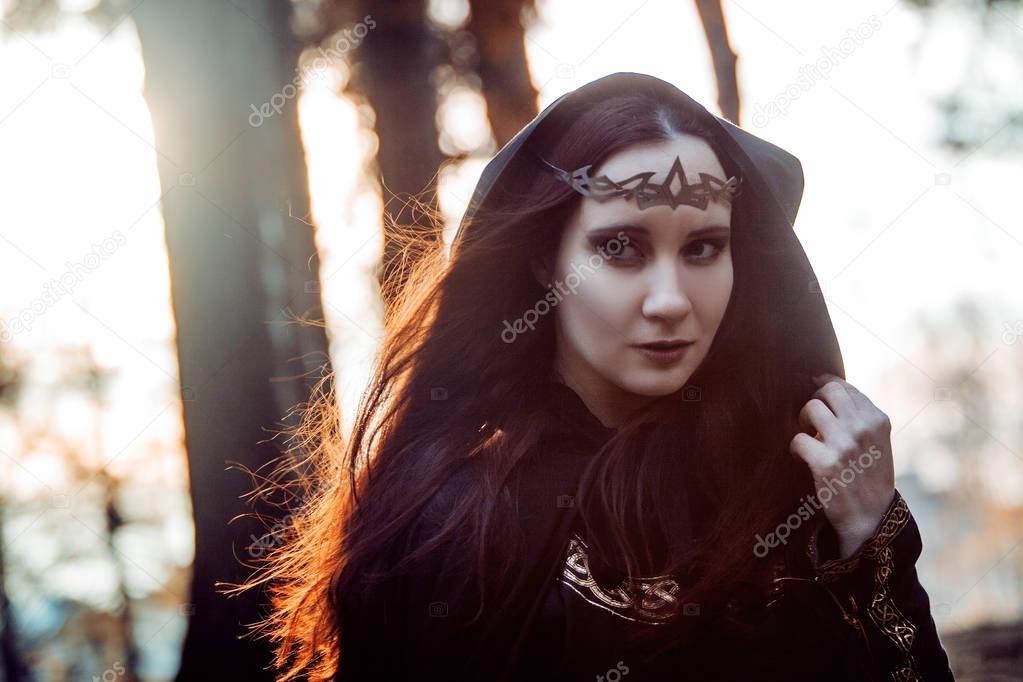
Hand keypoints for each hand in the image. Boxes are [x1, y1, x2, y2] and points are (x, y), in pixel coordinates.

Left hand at [789, 373, 895, 558]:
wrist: (871, 518)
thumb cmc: (869, 476)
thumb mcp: (876, 441)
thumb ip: (859, 416)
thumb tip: (825, 382)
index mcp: (877, 420)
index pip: (845, 387)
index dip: (825, 386)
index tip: (816, 392)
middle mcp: (863, 428)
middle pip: (827, 391)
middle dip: (814, 400)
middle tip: (811, 419)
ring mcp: (844, 444)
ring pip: (811, 409)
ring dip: (803, 422)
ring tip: (808, 439)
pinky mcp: (826, 463)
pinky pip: (798, 439)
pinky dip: (795, 449)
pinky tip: (801, 458)